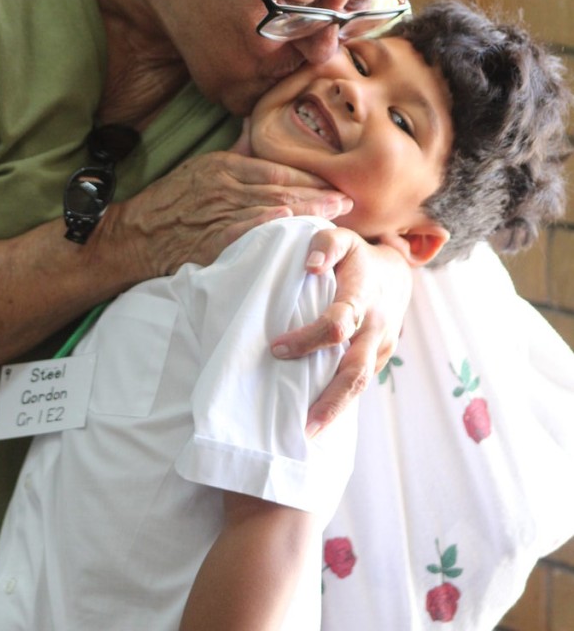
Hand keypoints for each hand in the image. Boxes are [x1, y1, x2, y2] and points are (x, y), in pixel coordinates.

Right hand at [105, 151, 352, 280]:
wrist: (133, 235)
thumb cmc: (169, 203)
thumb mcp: (201, 168)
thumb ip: (235, 151)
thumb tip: (258, 127)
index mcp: (224, 165)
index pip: (276, 167)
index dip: (310, 176)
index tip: (337, 182)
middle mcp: (223, 185)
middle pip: (281, 188)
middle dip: (319, 195)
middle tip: (349, 201)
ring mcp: (215, 212)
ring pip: (269, 209)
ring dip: (306, 213)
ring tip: (336, 218)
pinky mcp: (207, 240)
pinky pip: (241, 231)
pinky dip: (264, 226)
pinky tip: (288, 226)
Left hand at [269, 227, 411, 434]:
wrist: (396, 274)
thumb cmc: (357, 256)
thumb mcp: (342, 239)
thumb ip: (325, 246)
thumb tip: (309, 266)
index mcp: (363, 296)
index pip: (338, 324)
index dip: (309, 338)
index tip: (277, 348)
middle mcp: (375, 327)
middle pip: (355, 372)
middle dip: (331, 402)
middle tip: (304, 427)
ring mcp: (381, 347)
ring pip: (359, 384)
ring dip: (335, 410)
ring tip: (306, 434)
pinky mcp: (380, 359)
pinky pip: (360, 383)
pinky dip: (341, 401)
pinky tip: (318, 417)